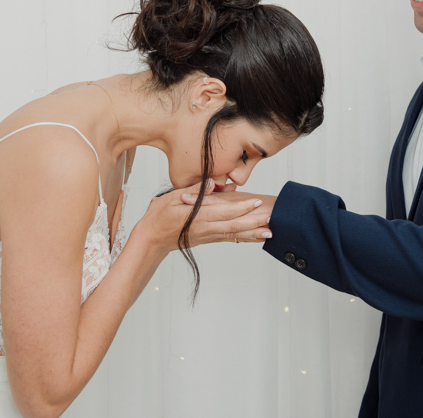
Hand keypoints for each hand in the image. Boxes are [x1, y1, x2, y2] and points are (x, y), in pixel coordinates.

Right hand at [134, 181, 270, 252]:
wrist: (151, 239)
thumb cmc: (158, 217)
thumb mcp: (171, 198)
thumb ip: (193, 190)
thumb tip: (210, 183)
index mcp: (197, 217)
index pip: (224, 212)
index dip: (242, 208)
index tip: (256, 202)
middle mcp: (205, 228)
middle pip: (234, 226)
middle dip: (254, 223)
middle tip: (271, 219)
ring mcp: (208, 235)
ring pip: (234, 235)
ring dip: (253, 233)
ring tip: (269, 232)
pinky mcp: (208, 239)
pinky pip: (229, 239)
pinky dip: (243, 238)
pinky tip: (254, 237)